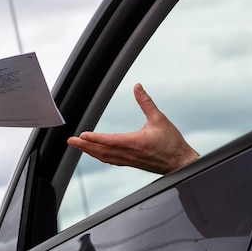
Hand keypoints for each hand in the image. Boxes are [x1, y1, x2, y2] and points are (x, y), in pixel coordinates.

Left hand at [67, 83, 198, 174]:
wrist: (181, 163)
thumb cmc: (172, 143)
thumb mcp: (159, 118)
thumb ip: (146, 102)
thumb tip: (137, 86)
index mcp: (136, 143)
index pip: (110, 141)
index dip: (95, 138)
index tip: (82, 135)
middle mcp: (130, 154)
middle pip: (102, 151)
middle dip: (85, 146)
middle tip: (71, 141)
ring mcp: (129, 160)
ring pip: (105, 157)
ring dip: (90, 151)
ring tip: (78, 146)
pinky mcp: (131, 163)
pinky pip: (112, 160)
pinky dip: (100, 156)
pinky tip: (95, 153)